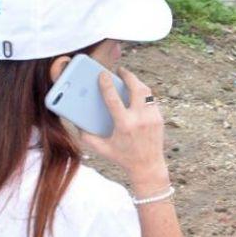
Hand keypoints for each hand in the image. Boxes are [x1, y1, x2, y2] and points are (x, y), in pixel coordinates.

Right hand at [79, 68, 168, 189]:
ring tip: (128, 78)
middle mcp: (140, 119)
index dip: (107, 84)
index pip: (113, 98)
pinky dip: (144, 93)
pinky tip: (137, 92)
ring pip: (146, 91)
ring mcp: (152, 117)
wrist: (148, 166)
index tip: (102, 74)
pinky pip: (152, 99)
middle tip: (120, 70)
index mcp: (124, 125)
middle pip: (136, 88)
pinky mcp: (159, 118)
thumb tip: (76, 122)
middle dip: (128, 75)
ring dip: (137, 82)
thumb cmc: (123, 157)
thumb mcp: (101, 149)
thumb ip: (86, 136)